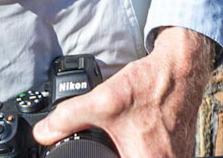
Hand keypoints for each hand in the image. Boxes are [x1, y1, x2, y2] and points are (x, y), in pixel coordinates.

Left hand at [33, 26, 213, 156]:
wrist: (179, 73)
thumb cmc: (149, 87)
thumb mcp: (104, 101)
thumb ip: (69, 117)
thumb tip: (43, 133)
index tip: (98, 152)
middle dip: (111, 153)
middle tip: (116, 135)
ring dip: (123, 151)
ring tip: (127, 132)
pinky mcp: (174, 157)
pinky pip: (150, 157)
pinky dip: (137, 150)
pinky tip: (134, 136)